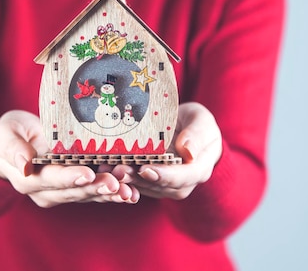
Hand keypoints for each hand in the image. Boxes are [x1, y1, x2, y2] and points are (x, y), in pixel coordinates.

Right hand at [0, 110, 138, 207]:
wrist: (14, 143)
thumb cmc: (10, 133)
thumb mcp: (6, 133)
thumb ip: (12, 147)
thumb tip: (23, 162)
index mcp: (27, 178)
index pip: (50, 179)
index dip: (69, 177)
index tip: (87, 174)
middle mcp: (46, 191)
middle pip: (73, 191)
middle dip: (95, 188)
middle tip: (116, 183)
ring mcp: (62, 191)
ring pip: (88, 195)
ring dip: (109, 193)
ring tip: (128, 190)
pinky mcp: (76, 188)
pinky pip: (95, 192)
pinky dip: (113, 193)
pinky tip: (131, 192)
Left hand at [103, 102, 221, 199]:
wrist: (188, 129)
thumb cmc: (197, 122)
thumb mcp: (201, 120)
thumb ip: (197, 135)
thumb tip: (189, 152)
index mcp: (200, 168)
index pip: (183, 177)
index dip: (164, 175)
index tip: (145, 169)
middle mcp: (184, 182)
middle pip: (160, 185)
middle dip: (138, 178)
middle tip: (118, 170)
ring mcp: (167, 185)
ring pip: (146, 186)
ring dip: (127, 179)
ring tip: (108, 169)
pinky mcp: (152, 182)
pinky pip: (138, 183)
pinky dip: (123, 177)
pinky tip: (106, 168)